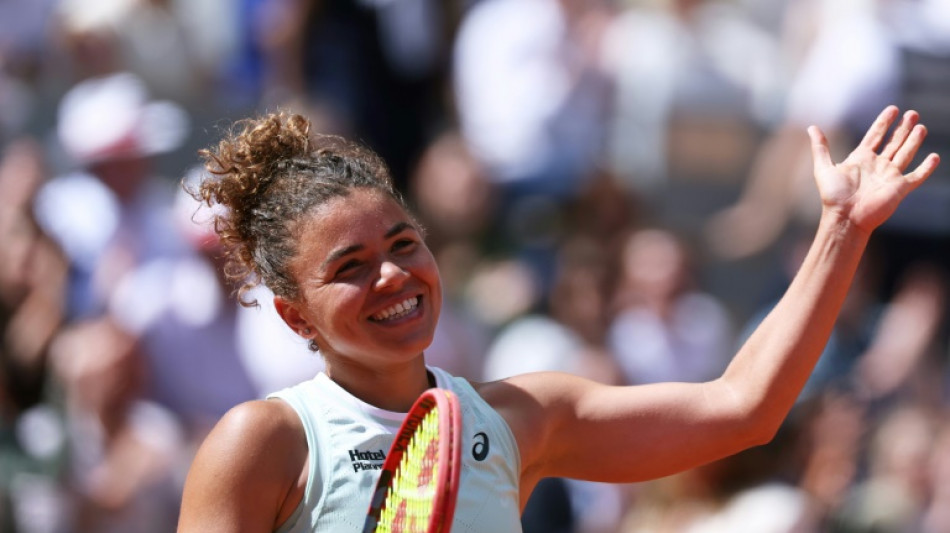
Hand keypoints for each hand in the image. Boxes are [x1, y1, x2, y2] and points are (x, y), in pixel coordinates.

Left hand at [808, 106, 940, 232]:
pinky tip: (934, 157)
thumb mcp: (823, 168)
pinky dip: (926, 168)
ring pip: (905, 154)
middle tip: (912, 113)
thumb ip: (820, 147)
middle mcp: (877, 165)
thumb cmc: (833, 196)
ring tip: (920, 126)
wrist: (845, 217)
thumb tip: (811, 127)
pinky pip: (917, 176)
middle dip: (903, 128)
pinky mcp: (900, 188)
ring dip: (914, 140)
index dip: (884, 122)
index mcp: (861, 159)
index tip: (893, 108)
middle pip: (893, 142)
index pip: (875, 135)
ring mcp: (890, 176)